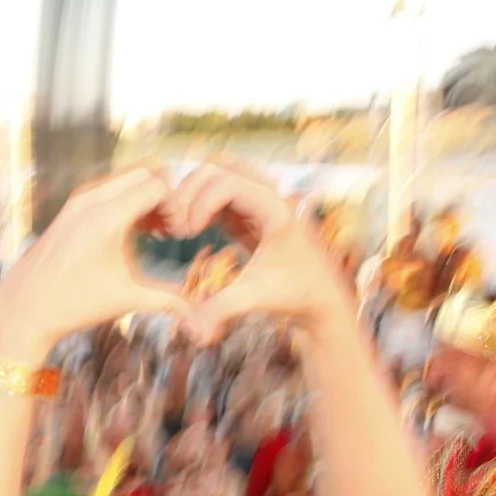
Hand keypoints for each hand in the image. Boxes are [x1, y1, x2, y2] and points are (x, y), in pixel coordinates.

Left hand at [0, 167, 189, 358]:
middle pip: (146, 171)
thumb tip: (198, 312)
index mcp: (106, 217)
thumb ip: (166, 300)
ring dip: (148, 194)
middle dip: (166, 194)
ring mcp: (79, 198)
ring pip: (127, 175)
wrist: (25, 306)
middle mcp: (91, 199)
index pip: (159, 186)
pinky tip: (136, 230)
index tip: (180, 234)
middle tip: (172, 228)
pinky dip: (129, 197)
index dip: (178, 206)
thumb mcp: (125, 299)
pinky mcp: (72, 204)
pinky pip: (111, 185)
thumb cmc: (75, 304)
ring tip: (157, 230)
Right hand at [160, 162, 349, 344]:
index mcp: (275, 207)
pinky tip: (190, 230)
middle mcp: (270, 195)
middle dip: (190, 191)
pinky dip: (199, 201)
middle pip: (219, 166)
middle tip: (178, 228)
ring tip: (182, 227)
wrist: (318, 298)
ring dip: (193, 192)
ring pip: (218, 172)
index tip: (186, 233)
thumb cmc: (293, 295)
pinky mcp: (251, 210)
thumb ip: (222, 309)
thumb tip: (189, 329)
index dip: (199, 201)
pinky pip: (218, 190)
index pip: (227, 180)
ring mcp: (260, 199)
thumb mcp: (255, 299)